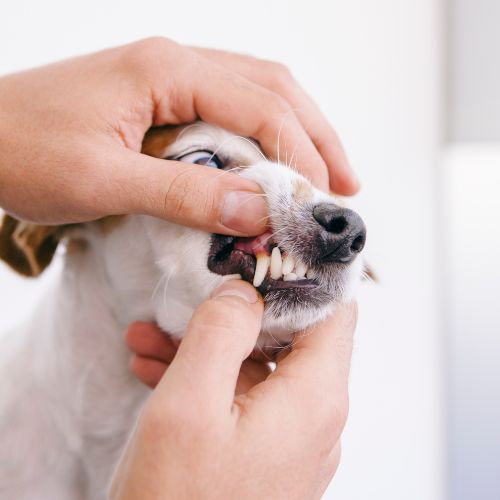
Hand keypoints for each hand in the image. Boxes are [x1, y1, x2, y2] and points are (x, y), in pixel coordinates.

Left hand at [0, 37, 357, 235]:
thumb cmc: (23, 151)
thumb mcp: (105, 180)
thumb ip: (185, 193)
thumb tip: (260, 209)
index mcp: (168, 70)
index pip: (261, 106)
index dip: (301, 154)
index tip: (320, 200)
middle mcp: (177, 63)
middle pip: (273, 88)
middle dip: (317, 136)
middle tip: (347, 183)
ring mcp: (170, 78)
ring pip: (256, 94)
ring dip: (297, 133)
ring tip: (325, 174)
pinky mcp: (161, 101)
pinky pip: (228, 111)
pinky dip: (261, 139)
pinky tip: (272, 164)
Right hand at [113, 280, 356, 498]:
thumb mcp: (190, 404)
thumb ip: (221, 331)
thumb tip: (244, 291)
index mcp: (314, 397)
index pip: (334, 311)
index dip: (303, 276)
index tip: (262, 255)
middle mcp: (315, 416)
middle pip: (288, 336)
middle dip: (233, 314)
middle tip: (189, 300)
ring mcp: (291, 437)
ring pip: (256, 366)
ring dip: (207, 347)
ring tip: (152, 336)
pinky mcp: (266, 452)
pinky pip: (242, 398)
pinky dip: (206, 379)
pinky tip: (157, 369)